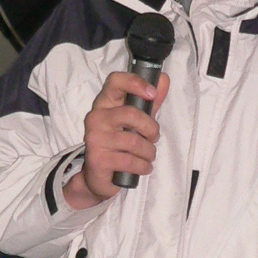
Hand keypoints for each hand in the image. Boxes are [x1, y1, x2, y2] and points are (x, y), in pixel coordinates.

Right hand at [64, 70, 169, 209]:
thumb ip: (149, 103)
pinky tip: (143, 167)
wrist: (98, 177)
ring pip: (134, 141)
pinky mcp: (98, 159)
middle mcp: (96, 118)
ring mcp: (94, 138)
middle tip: (154, 138)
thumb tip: (163, 79)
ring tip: (148, 156)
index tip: (152, 93)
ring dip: (149, 152)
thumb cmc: (119, 146)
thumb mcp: (135, 122)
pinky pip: (130, 161)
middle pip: (131, 114)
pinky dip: (143, 166)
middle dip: (151, 128)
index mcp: (104, 103)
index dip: (135, 83)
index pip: (115, 81)